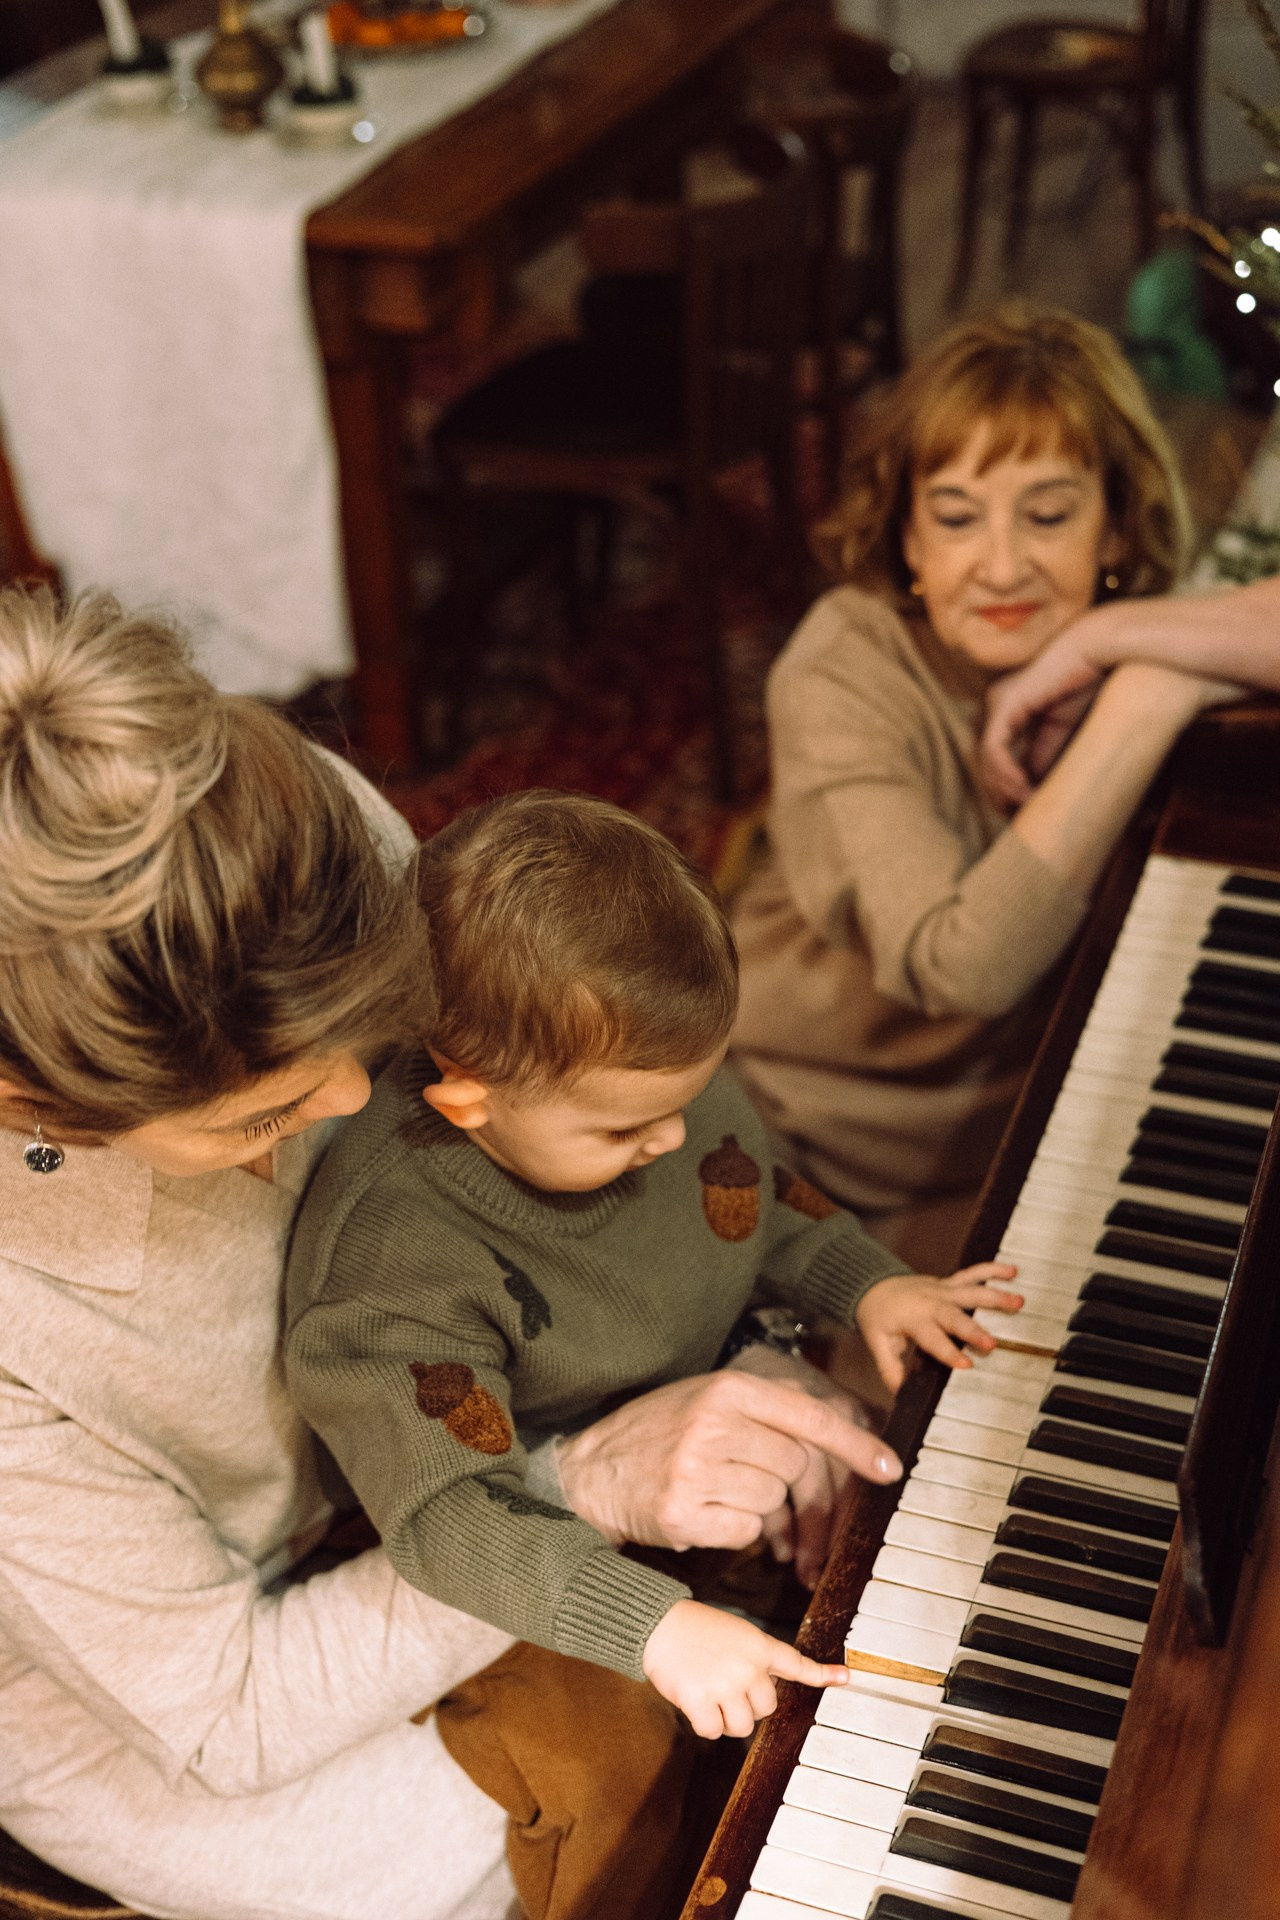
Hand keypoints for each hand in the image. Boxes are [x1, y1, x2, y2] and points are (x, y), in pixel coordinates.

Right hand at [556, 1369, 901, 1553]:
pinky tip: (702, 1512)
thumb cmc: (657, 1434)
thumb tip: (835, 1433)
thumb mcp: (705, 1400)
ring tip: (714, 1489)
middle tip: (749, 1480)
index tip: (889, 1468)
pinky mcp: (683, 1514)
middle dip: (785, 1482)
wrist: (590, 1471)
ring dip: (755, 1505)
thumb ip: (762, 1411)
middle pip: (795, 1466)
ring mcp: (696, 1470)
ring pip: (772, 1502)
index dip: (855, 1445)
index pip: (808, 1415)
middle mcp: (713, 1424)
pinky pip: (746, 1532)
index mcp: (725, 1390)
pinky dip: (734, 1530)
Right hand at [642, 1599, 847, 1738]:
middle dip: (747, 1704)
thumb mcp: (735, 1635)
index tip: (847, 1678)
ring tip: (708, 1692)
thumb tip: (764, 1695)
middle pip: (766, 1708)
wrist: (659, 1624)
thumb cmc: (695, 1630)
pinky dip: (703, 1724)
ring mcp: (726, 1684)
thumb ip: (755, 1661)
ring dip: (726, 1718)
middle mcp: (748, 1666)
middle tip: (725, 1685)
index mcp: (759, 1646)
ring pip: (742, 1726)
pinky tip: (693, 1701)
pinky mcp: (701, 1700)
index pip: (796, 1663)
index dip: (822, 1674)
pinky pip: (712, 1731)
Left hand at [855, 1262, 1022, 1394]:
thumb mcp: (878, 1344)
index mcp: (914, 1320)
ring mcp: (942, 1290)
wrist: (873, 1286)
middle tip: (992, 1343)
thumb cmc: (878, 1318)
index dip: (949, 1352)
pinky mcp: (949, 1283)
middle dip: (973, 1329)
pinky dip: (991, 1270)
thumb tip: (899, 1392)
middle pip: (954, 1316)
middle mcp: (931, 1303)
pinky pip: (972, 1273)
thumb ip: (890, 1368)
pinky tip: (1012, 1272)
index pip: (932, 1339)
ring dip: (995, 1296)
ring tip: (1018, 1302)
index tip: (967, 1365)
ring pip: (970, 1291)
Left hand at [982, 642, 1103, 809]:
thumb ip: (1043, 756)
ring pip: (986, 760)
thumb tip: (1032, 789)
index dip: (1006, 789)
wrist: (1097, 651)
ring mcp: (997, 704)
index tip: (1023, 812)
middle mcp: (996, 708)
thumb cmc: (1086, 682)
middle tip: (1018, 821)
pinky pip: (994, 749)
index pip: (996, 759)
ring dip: (1004, 789)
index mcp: (1007, 712)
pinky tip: (1023, 791)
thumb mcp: (1061, 731)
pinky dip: (1006, 774)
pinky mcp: (1005, 704)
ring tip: (1025, 808)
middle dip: (999, 795)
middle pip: (986, 763)